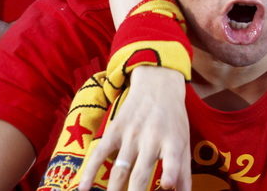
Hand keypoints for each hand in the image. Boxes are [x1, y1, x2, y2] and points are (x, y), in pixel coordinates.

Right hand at [78, 67, 190, 190]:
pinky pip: (99, 154)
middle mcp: (151, 138)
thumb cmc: (173, 119)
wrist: (157, 85)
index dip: (170, 172)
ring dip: (114, 190)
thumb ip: (183, 170)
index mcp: (173, 140)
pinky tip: (82, 189)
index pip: (172, 158)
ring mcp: (131, 135)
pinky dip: (89, 172)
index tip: (167, 184)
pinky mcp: (114, 131)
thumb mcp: (183, 140)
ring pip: (119, 170)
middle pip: (140, 173)